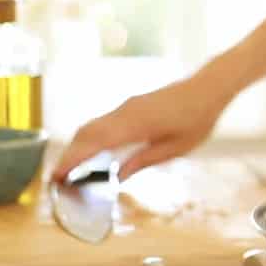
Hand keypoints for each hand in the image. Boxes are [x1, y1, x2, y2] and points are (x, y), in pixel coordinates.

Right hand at [50, 76, 230, 182]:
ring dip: (78, 145)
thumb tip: (117, 176)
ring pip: (92, 125)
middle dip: (69, 154)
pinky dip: (90, 137)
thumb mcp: (174, 149)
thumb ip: (143, 161)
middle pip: (86, 132)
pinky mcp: (130, 105)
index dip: (73, 159)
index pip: (95, 142)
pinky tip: (92, 152)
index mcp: (136, 124)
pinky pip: (103, 121)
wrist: (208, 87)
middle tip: (57, 177)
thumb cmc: (198, 120)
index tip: (57, 175)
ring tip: (70, 168)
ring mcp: (126, 106)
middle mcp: (125, 112)